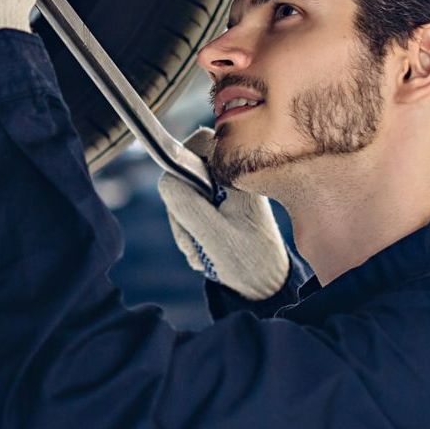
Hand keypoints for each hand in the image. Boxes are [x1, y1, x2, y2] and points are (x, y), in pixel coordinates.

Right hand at [157, 128, 290, 299]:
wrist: (263, 286)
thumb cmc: (247, 260)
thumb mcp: (211, 233)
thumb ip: (185, 202)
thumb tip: (166, 178)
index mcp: (237, 175)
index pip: (199, 142)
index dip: (181, 164)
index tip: (183, 198)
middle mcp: (232, 177)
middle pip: (185, 171)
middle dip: (181, 207)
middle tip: (194, 237)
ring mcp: (225, 191)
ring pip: (184, 192)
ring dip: (184, 224)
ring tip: (201, 250)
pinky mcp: (220, 205)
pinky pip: (191, 207)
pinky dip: (190, 229)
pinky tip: (204, 249)